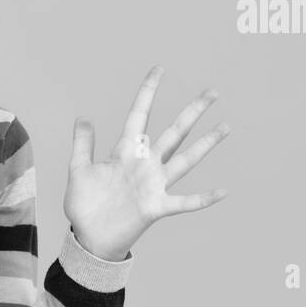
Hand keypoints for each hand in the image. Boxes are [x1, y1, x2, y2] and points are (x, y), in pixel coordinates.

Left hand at [63, 65, 230, 260]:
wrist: (89, 237)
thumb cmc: (84, 205)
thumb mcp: (79, 170)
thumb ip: (83, 144)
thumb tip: (83, 117)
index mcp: (125, 152)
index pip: (139, 115)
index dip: (148, 92)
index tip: (159, 69)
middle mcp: (144, 164)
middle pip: (173, 132)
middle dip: (192, 112)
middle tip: (212, 91)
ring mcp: (153, 185)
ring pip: (185, 160)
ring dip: (205, 144)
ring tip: (226, 127)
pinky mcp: (156, 207)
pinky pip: (184, 201)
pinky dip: (203, 198)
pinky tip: (224, 191)